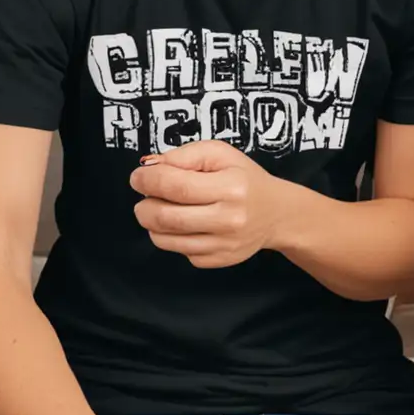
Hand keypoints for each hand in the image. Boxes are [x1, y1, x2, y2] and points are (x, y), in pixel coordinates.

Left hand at [129, 140, 289, 268]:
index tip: (138, 177)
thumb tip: (150, 166)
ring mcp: (222, 244)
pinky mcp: (216, 260)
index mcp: (231, 188)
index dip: (148, 180)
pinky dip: (171, 236)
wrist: (275, 214)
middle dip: (143, 205)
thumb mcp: (219, 154)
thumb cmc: (243, 179)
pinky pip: (178, 250)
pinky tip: (184, 223)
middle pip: (165, 216)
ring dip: (151, 222)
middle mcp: (228, 220)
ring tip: (161, 208)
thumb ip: (184, 155)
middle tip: (144, 196)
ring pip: (164, 238)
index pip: (176, 186)